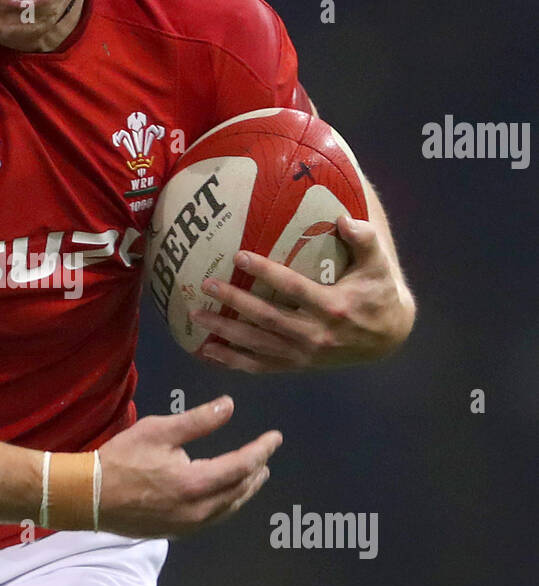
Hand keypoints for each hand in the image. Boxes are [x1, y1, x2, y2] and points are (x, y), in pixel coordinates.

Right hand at [97, 395, 281, 538]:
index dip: (261, 450)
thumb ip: (198, 420)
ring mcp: (188, 524)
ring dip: (244, 491)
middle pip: (239, 491)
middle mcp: (198, 510)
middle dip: (256, 472)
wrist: (90, 496)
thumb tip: (229, 406)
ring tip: (253, 477)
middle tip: (266, 457)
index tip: (276, 437)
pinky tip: (225, 496)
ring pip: (228, 508)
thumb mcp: (159, 430)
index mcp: (196, 483)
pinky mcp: (176, 531)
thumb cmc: (122, 459)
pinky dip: (226, 504)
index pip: (241, 466)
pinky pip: (213, 518)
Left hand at [192, 214, 415, 373]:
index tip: (238, 256)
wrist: (388, 337)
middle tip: (206, 285)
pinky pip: (260, 367)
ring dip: (225, 332)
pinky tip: (208, 351)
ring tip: (196, 315)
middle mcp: (316, 334)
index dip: (265, 272)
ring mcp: (305, 354)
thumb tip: (344, 219)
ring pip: (258, 345)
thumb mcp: (379, 265)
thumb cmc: (379, 292)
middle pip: (267, 318)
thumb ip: (365, 239)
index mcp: (334, 307)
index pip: (293, 287)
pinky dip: (233, 361)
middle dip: (234, 302)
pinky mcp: (298, 365)